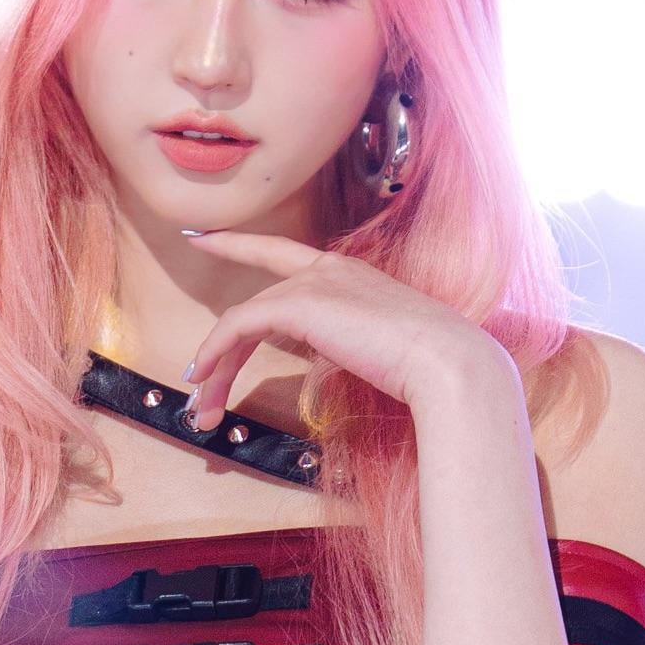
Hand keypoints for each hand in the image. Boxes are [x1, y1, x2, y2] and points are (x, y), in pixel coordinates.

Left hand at [177, 228, 496, 425]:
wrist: (449, 363)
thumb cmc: (430, 366)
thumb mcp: (382, 349)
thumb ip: (350, 344)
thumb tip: (332, 361)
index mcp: (351, 275)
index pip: (284, 254)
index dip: (240, 245)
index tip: (205, 239)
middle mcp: (329, 269)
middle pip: (256, 302)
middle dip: (219, 341)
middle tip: (195, 374)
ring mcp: (315, 282)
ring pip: (243, 318)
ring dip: (218, 366)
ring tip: (203, 406)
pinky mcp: (301, 302)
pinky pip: (241, 324)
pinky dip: (217, 350)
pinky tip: (204, 377)